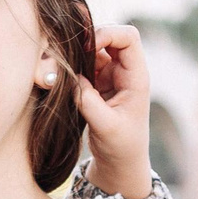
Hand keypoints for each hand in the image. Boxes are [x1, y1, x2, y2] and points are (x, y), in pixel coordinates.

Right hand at [75, 22, 152, 198]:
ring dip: (77, 53)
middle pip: (109, 35)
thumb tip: (70, 77)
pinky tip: (61, 76)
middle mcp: (125, 71)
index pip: (128, 37)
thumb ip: (88, 100)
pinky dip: (71, 65)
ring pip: (92, 48)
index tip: (87, 48)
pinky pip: (82, 63)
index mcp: (136, 77)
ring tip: (62, 67)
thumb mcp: (105, 126)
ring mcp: (110, 75)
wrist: (120, 164)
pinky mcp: (96, 83)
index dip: (107, 34)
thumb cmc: (122, 147)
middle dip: (88, 40)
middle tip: (68, 55)